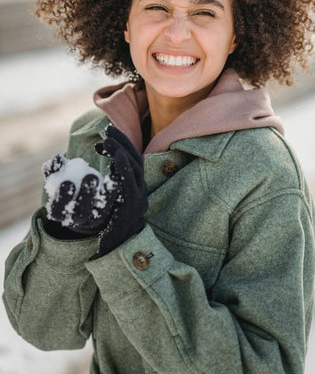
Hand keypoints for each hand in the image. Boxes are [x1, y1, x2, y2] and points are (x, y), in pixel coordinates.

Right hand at [42, 154, 118, 235]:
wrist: (87, 194)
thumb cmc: (68, 182)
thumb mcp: (58, 176)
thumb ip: (54, 168)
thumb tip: (57, 158)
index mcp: (59, 214)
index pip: (57, 211)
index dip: (62, 198)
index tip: (68, 182)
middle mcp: (77, 220)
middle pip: (80, 214)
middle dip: (85, 196)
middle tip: (90, 177)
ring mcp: (93, 219)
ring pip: (98, 213)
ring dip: (101, 194)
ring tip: (102, 176)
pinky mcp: (107, 213)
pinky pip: (110, 204)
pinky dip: (111, 191)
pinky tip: (114, 178)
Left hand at [95, 125, 147, 255]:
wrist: (117, 252)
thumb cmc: (111, 227)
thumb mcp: (111, 202)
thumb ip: (112, 186)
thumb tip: (109, 169)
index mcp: (134, 187)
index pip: (131, 160)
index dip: (121, 145)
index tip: (106, 136)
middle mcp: (140, 190)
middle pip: (134, 158)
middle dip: (122, 141)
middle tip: (107, 129)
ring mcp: (138, 197)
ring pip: (134, 167)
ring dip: (121, 150)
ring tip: (106, 140)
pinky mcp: (133, 205)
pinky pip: (131, 181)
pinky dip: (124, 166)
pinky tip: (114, 155)